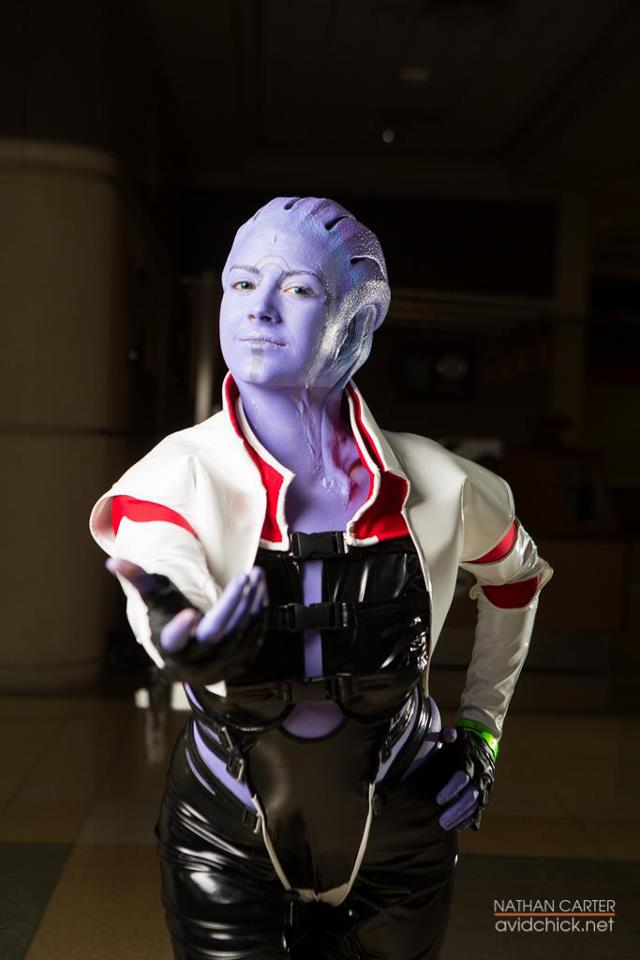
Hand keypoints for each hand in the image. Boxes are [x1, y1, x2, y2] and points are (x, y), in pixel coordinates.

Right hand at [106, 558, 266, 680]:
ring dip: (251, 602)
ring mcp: (220, 664)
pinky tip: (259, 589)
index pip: (172, 641)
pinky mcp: (241, 661)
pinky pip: (254, 635)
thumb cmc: (170, 623)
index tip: (188, 614)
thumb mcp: (156, 604)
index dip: (180, 629)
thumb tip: (113, 562)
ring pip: (240, 632)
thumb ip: (140, 582)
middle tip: (244, 576)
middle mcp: (195, 660)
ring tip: (256, 575)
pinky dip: (259, 611)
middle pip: (215, 631)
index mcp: (170, 648)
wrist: (191, 659)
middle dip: (231, 603)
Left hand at [434, 725, 495, 831]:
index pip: (462, 778)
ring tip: (446, 826)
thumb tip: (448, 735)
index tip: (438, 800)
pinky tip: (459, 827)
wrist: (482, 740)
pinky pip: (480, 808)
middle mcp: (480, 775)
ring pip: (475, 805)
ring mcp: (484, 785)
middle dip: (457, 810)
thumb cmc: (461, 739)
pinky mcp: (485, 791)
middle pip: (471, 796)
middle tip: (441, 821)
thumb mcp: (455, 733)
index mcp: (471, 761)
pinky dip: (470, 818)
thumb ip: (449, 734)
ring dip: (462, 817)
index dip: (451, 790)